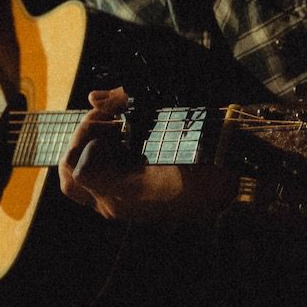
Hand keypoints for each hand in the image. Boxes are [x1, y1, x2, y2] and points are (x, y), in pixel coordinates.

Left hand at [59, 88, 235, 219]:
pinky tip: (130, 143)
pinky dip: (106, 162)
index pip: (76, 164)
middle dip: (81, 143)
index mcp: (121, 190)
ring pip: (82, 185)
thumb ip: (123, 103)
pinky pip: (102, 187)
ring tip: (118, 131)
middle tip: (106, 122)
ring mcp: (124, 209)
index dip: (86, 133)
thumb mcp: (165, 116)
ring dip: (92, 152)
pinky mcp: (133, 205)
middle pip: (71, 177)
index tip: (109, 115)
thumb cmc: (202, 146)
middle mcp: (116, 205)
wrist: (235, 178)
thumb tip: (94, 97)